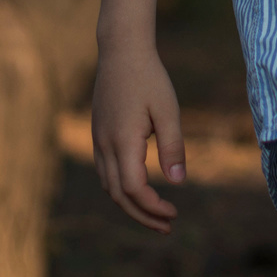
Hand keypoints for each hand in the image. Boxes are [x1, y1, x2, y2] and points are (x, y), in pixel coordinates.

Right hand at [91, 39, 184, 232]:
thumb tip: (178, 182)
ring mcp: (98, 140)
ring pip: (108, 186)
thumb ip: (173, 146)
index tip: (174, 212)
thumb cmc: (149, 77)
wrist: (121, 50)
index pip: (134, 189)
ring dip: (130, 205)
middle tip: (167, 226)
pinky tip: (138, 189)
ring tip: (155, 213)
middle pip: (118, 195)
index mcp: (123, 141)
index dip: (153, 207)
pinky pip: (105, 172)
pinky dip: (120, 189)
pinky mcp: (98, 134)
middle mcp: (105, 145)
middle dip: (142, 215)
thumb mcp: (168, 110)